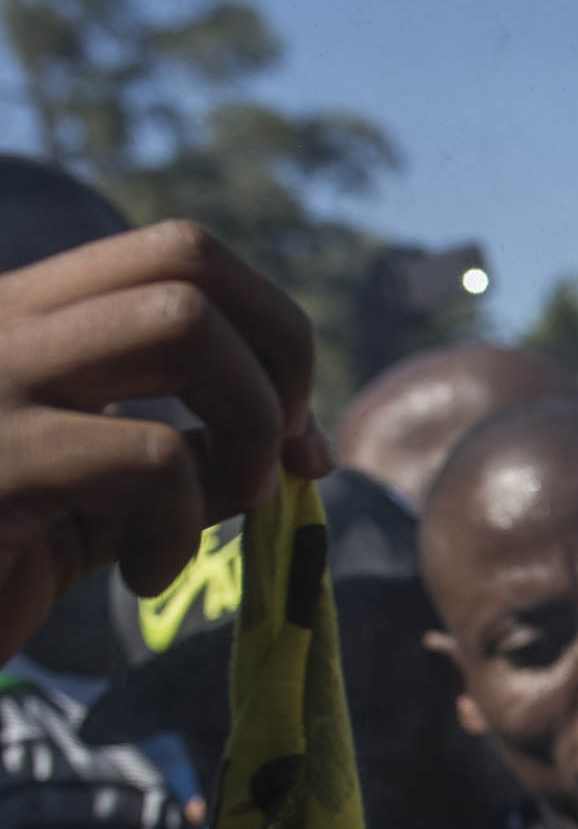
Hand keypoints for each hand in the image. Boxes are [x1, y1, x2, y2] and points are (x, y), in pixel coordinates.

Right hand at [0, 221, 332, 660]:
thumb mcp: (96, 497)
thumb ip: (180, 456)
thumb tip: (297, 445)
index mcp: (26, 318)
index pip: (178, 251)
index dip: (272, 330)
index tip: (296, 429)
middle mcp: (1, 323)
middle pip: (190, 257)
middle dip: (281, 356)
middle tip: (279, 459)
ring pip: (184, 323)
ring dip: (248, 426)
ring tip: (220, 507)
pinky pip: (153, 457)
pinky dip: (184, 527)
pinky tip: (145, 576)